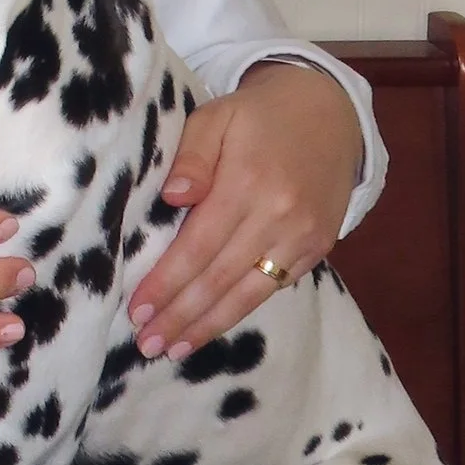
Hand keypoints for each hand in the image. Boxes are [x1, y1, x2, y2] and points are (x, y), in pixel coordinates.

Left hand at [129, 61, 360, 360]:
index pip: (198, 246)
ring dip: (208, 326)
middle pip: (220, 278)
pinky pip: (273, 288)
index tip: (136, 310)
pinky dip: (239, 311)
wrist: (328, 114)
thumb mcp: (217, 116)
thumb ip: (191, 155)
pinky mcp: (317, 249)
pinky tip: (211, 327)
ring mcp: (303, 237)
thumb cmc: (256, 116)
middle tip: (146, 344)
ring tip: (172, 349)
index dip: (166, 283)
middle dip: (180, 316)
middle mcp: (280, 216)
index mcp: (248, 182)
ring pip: (249, 294)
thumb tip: (172, 197)